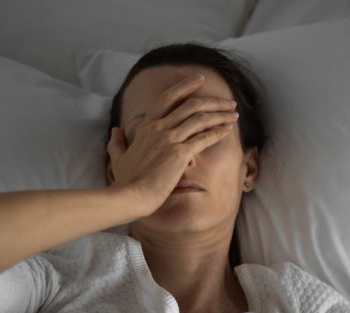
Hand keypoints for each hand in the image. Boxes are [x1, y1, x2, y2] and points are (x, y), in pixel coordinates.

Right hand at [107, 74, 238, 216]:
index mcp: (146, 126)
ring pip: (201, 119)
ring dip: (221, 114)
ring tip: (234, 114)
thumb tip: (114, 131)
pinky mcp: (181, 154)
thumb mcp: (117, 157)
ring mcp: (170, 139)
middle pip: (192, 105)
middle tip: (228, 102)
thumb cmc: (126, 180)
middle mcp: (160, 127)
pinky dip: (219, 132)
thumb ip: (117, 143)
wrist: (131, 195)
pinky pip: (205, 138)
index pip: (168, 98)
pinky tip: (228, 130)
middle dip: (213, 101)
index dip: (186, 86)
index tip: (200, 80)